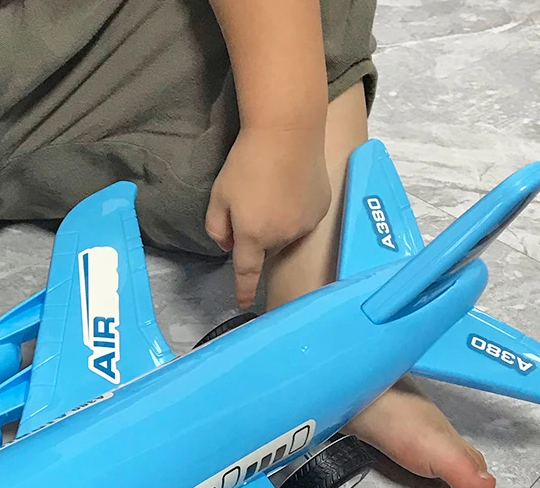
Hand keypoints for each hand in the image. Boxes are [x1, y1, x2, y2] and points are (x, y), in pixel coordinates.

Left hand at [206, 124, 330, 307]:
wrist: (288, 130)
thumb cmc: (247, 162)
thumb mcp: (219, 195)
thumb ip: (217, 227)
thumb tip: (229, 245)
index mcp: (253, 236)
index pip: (246, 273)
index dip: (243, 290)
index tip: (242, 304)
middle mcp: (282, 237)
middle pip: (266, 247)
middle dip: (258, 233)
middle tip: (253, 199)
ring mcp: (306, 224)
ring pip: (286, 234)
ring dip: (278, 221)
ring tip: (274, 188)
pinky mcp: (321, 209)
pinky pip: (303, 219)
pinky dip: (295, 209)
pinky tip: (292, 185)